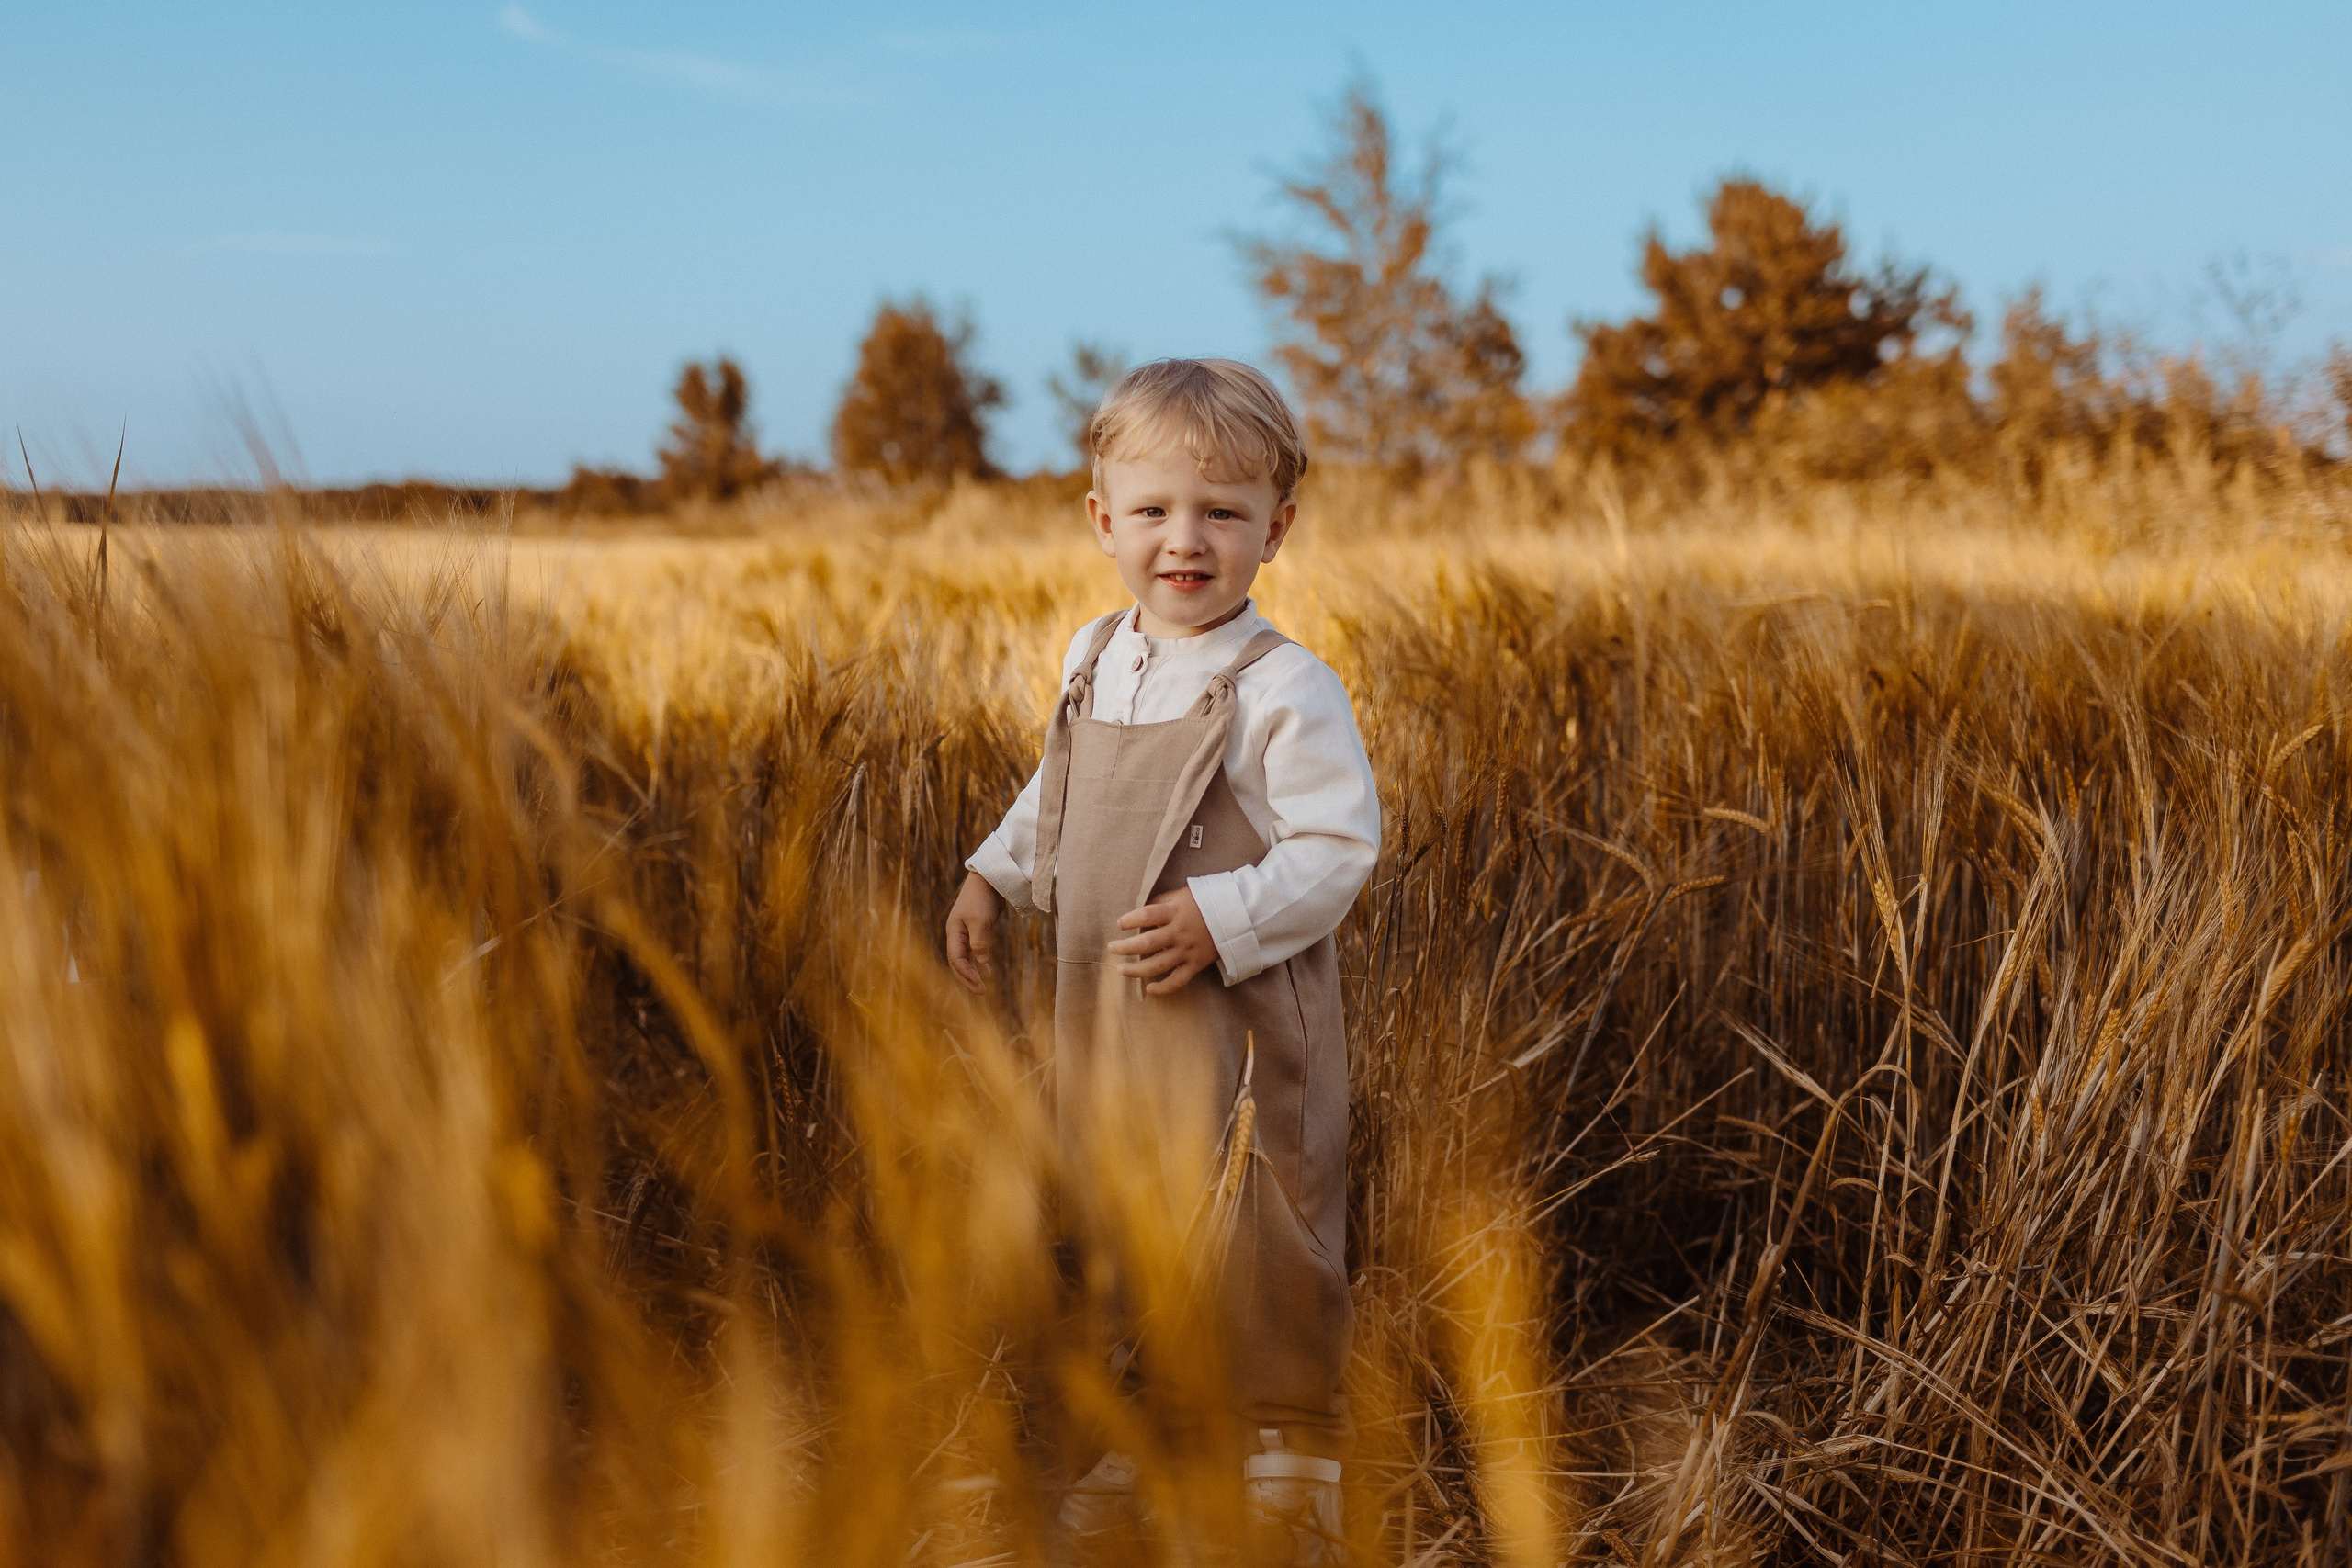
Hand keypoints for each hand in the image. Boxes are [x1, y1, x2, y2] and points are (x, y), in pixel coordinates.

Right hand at [945, 871, 1003, 992]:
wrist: (988, 879)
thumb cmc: (981, 898)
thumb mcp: (980, 921)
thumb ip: (979, 942)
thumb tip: (981, 962)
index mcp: (953, 932)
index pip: (956, 959)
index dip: (965, 973)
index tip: (979, 983)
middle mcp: (956, 934)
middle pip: (957, 962)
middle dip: (967, 978)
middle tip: (980, 992)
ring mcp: (965, 932)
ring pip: (965, 958)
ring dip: (972, 972)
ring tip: (982, 987)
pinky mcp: (976, 929)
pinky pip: (974, 951)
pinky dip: (979, 962)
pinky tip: (986, 970)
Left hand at [1108, 886, 1219, 995]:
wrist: (1236, 915)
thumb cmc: (1204, 902)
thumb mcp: (1181, 895)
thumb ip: (1161, 902)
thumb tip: (1139, 911)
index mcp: (1175, 912)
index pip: (1147, 915)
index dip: (1130, 920)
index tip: (1120, 924)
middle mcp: (1179, 932)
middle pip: (1147, 942)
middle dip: (1126, 947)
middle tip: (1111, 949)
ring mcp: (1187, 950)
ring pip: (1158, 965)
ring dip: (1136, 970)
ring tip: (1121, 970)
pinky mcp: (1195, 964)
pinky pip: (1177, 980)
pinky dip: (1163, 988)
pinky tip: (1149, 989)